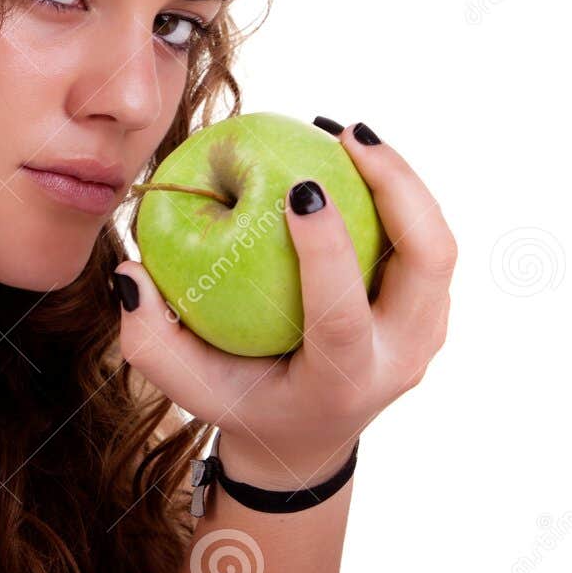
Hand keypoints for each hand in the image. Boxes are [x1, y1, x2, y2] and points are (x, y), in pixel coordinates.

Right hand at [113, 120, 455, 490]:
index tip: (300, 188)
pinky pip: (426, 241)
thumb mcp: (187, 384)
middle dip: (400, 187)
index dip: (328, 250)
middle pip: (429, 262)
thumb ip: (150, 338)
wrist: (307, 437)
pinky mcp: (428, 311)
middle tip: (350, 136)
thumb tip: (133, 270)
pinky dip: (398, 193)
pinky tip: (353, 157)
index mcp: (342, 382)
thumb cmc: (241, 402)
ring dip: (403, 180)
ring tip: (351, 135)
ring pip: (439, 245)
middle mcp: (398, 360)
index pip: (344, 314)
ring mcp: (423, 336)